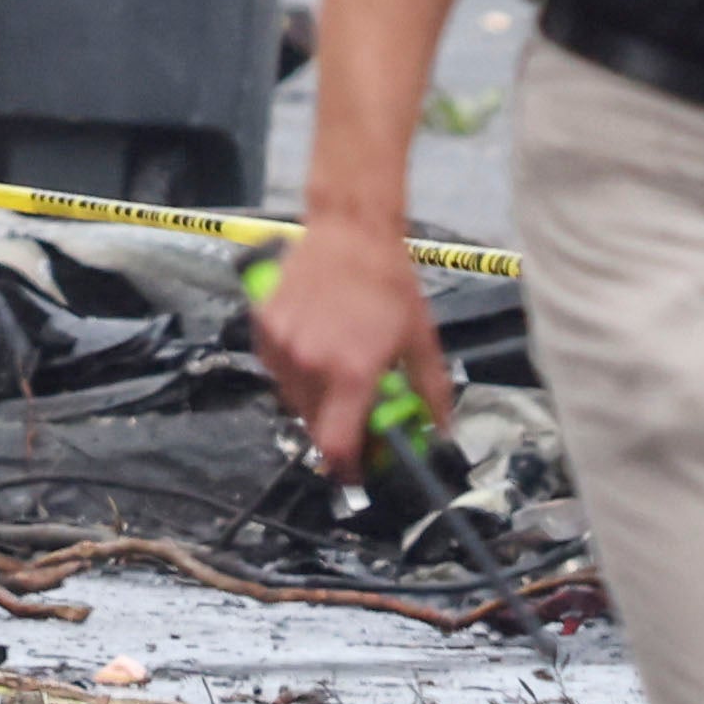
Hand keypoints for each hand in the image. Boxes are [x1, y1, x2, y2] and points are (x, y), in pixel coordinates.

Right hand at [252, 211, 450, 475]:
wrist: (350, 232)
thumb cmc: (389, 282)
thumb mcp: (420, 340)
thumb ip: (429, 392)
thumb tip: (439, 430)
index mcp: (352, 371)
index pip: (335, 444)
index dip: (344, 468)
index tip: (354, 472)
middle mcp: (311, 363)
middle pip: (314, 425)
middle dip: (335, 427)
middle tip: (356, 410)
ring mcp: (282, 345)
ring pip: (292, 398)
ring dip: (314, 399)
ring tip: (337, 369)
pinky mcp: (264, 328)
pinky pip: (276, 369)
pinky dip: (294, 370)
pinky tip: (316, 347)